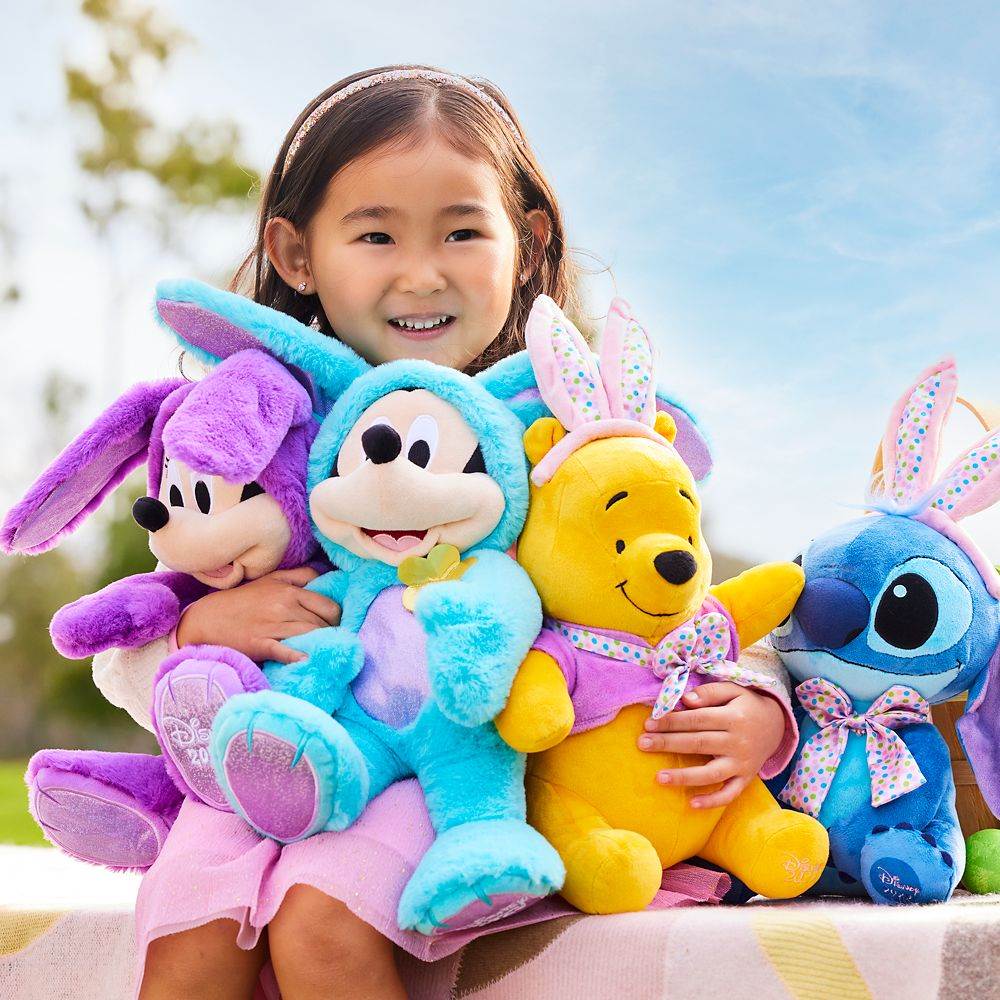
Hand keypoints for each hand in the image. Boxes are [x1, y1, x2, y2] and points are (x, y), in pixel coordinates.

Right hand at [175, 567, 340, 664]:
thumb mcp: (271, 579)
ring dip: (321, 643)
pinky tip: (307, 660)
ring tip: (325, 650)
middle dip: (332, 631)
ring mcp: (273, 624)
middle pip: (323, 621)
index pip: (328, 604)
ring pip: (311, 634)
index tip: (335, 625)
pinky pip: (286, 650)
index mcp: (289, 589)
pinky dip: (298, 656)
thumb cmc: (242, 599)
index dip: (337, 617)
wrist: (206, 618)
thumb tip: (325, 579)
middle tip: (332, 640)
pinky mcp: (260, 642)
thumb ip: (300, 576)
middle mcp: (284, 604)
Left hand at [636, 682, 785, 809]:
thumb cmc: (746, 705)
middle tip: (642, 744)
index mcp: (733, 717)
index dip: (672, 721)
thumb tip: (684, 700)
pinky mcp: (746, 779)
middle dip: (668, 744)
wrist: (777, 725)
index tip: (649, 723)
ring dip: (684, 776)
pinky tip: (691, 804)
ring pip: (711, 773)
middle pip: (698, 743)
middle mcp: (738, 742)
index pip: (697, 719)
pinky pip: (730, 794)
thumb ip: (708, 693)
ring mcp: (742, 763)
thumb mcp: (732, 690)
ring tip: (658, 778)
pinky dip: (713, 801)